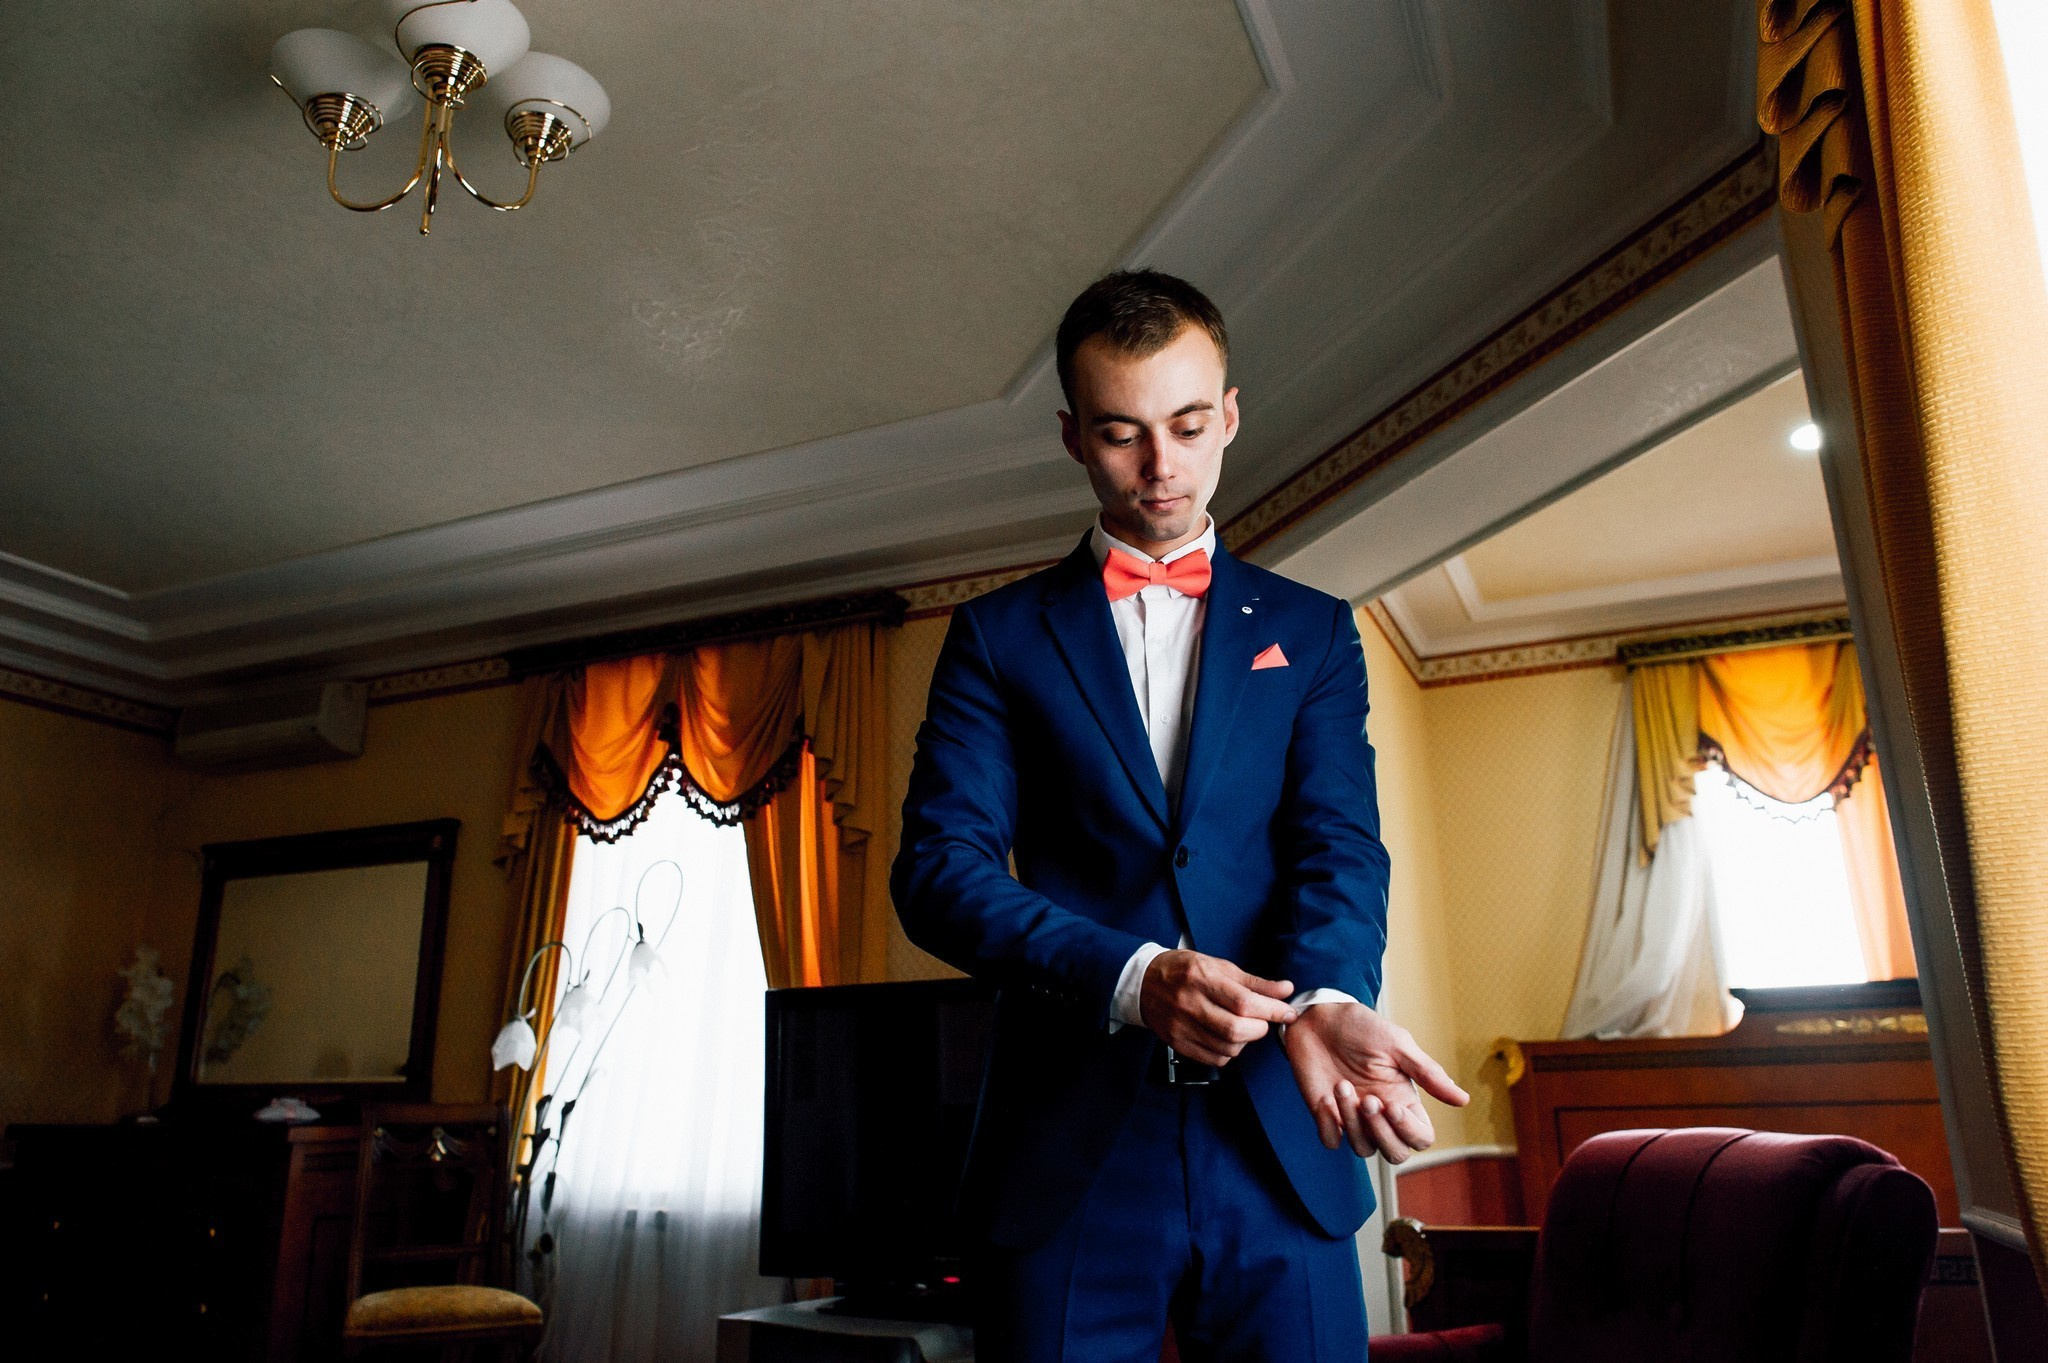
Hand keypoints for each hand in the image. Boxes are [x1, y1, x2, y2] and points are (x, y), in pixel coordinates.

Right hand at [1138, 949, 1297, 1065]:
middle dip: (1260, 1028)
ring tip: (1242, 1027)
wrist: (1144, 982)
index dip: (1272, 1011)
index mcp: (1202, 978)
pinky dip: (1229, 1052)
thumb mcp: (1219, 966)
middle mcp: (1190, 1003)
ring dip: (1245, 1041)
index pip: (1244, 1002)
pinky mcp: (1177, 1043)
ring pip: (1227, 1048)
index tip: (1287, 1013)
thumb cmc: (1184, 970)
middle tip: (1262, 1020)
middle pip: (1236, 1029)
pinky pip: (1214, 1059)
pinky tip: (1226, 1038)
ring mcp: (1181, 1026)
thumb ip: (1254, 982)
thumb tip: (1285, 990)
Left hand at [1282, 1003, 1468, 1162]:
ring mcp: (1353, 1117)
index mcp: (1403, 1099)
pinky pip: (1332, 1141)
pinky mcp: (1326, 1115)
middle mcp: (1381, 1114)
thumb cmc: (1361, 1027)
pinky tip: (1325, 1098)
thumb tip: (1463, 1099)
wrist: (1319, 1017)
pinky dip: (1329, 1126)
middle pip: (1396, 1154)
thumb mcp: (1397, 1044)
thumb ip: (1427, 1073)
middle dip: (1382, 1133)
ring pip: (1363, 1149)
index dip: (1410, 1131)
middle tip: (1368, 1100)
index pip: (1421, 1137)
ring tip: (1341, 1086)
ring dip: (1352, 1122)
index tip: (1392, 1105)